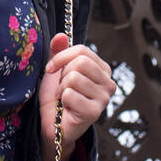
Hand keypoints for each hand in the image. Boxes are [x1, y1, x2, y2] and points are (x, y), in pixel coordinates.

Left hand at [38, 34, 115, 160]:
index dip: (62, 57)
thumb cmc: (57, 97)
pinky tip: (67, 108)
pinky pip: (70, 95)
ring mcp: (104, 98)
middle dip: (63, 75)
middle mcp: (108, 83)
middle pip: (81, 63)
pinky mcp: (95, 112)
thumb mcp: (56, 71)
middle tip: (62, 88)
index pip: (82, 50)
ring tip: (65, 98)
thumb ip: (59, 52)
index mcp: (102, 70)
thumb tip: (60, 35)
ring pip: (75, 78)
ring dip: (62, 88)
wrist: (53, 125)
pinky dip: (63, 100)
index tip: (51, 68)